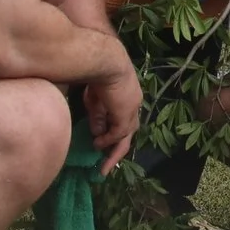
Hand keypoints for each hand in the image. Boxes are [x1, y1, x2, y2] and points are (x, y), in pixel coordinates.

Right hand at [83, 60, 144, 174]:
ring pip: (127, 136)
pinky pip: (119, 133)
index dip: (114, 134)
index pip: (124, 120)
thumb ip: (98, 118)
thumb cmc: (97, 75)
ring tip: (103, 165)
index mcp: (128, 99)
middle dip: (117, 151)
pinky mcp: (126, 113)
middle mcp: (134, 105)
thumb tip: (97, 134)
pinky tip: (98, 145)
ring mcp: (131, 109)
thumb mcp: (95, 101)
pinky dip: (109, 140)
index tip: (102, 144)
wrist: (104, 62)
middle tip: (106, 167)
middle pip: (130, 132)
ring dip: (114, 151)